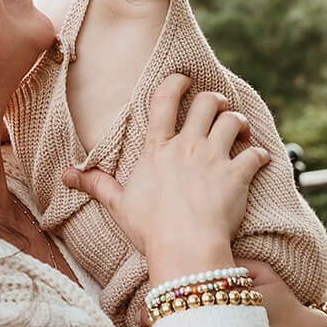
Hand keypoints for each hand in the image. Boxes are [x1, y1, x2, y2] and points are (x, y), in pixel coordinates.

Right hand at [61, 74, 270, 277]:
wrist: (185, 248)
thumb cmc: (150, 230)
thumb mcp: (118, 205)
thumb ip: (96, 185)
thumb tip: (66, 176)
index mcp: (157, 150)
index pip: (164, 100)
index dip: (176, 82)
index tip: (184, 78)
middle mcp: (187, 147)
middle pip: (207, 103)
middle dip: (215, 99)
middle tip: (217, 107)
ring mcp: (214, 159)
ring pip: (233, 121)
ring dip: (238, 122)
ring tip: (238, 129)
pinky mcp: (238, 175)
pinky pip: (256, 153)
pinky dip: (260, 154)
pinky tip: (259, 159)